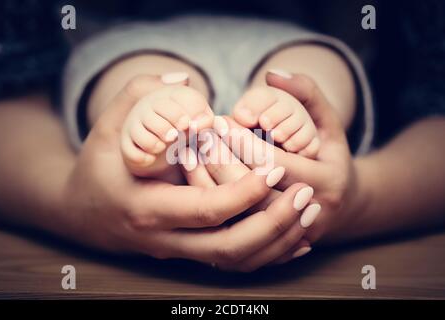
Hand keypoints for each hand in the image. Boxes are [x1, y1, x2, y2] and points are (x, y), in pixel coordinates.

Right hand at [61, 74, 314, 271]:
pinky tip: (295, 239)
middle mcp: (164, 238)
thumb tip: (182, 79)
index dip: (244, 191)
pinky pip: (233, 263)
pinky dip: (268, 253)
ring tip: (308, 211)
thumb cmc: (98, 166)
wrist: (82, 214)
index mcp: (146, 207)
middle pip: (229, 246)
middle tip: (305, 194)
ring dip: (277, 240)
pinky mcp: (188, 252)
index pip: (206, 209)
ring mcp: (178, 251)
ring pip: (236, 261)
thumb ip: (138, 96)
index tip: (274, 167)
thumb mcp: (109, 127)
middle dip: (273, 222)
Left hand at [214, 72, 356, 252]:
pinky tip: (197, 183)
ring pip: (240, 215)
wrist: (343, 205)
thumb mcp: (328, 121)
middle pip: (252, 191)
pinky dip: (214, 207)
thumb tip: (271, 73)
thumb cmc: (330, 156)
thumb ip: (306, 92)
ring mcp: (291, 235)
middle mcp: (310, 212)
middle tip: (199, 138)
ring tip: (192, 156)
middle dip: (221, 160)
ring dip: (211, 184)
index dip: (242, 140)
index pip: (273, 161)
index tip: (218, 120)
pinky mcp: (275, 247)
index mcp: (326, 180)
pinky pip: (237, 230)